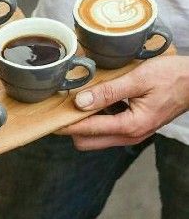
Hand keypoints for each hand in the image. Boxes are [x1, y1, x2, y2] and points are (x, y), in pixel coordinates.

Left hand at [58, 56, 188, 149]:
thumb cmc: (171, 77)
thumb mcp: (137, 79)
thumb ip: (107, 92)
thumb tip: (79, 102)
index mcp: (130, 126)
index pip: (86, 131)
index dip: (65, 124)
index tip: (47, 117)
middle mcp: (129, 135)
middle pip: (86, 141)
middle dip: (70, 126)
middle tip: (59, 105)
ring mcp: (132, 133)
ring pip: (95, 137)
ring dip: (83, 122)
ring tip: (73, 100)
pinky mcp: (133, 126)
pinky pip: (107, 128)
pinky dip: (95, 118)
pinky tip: (93, 99)